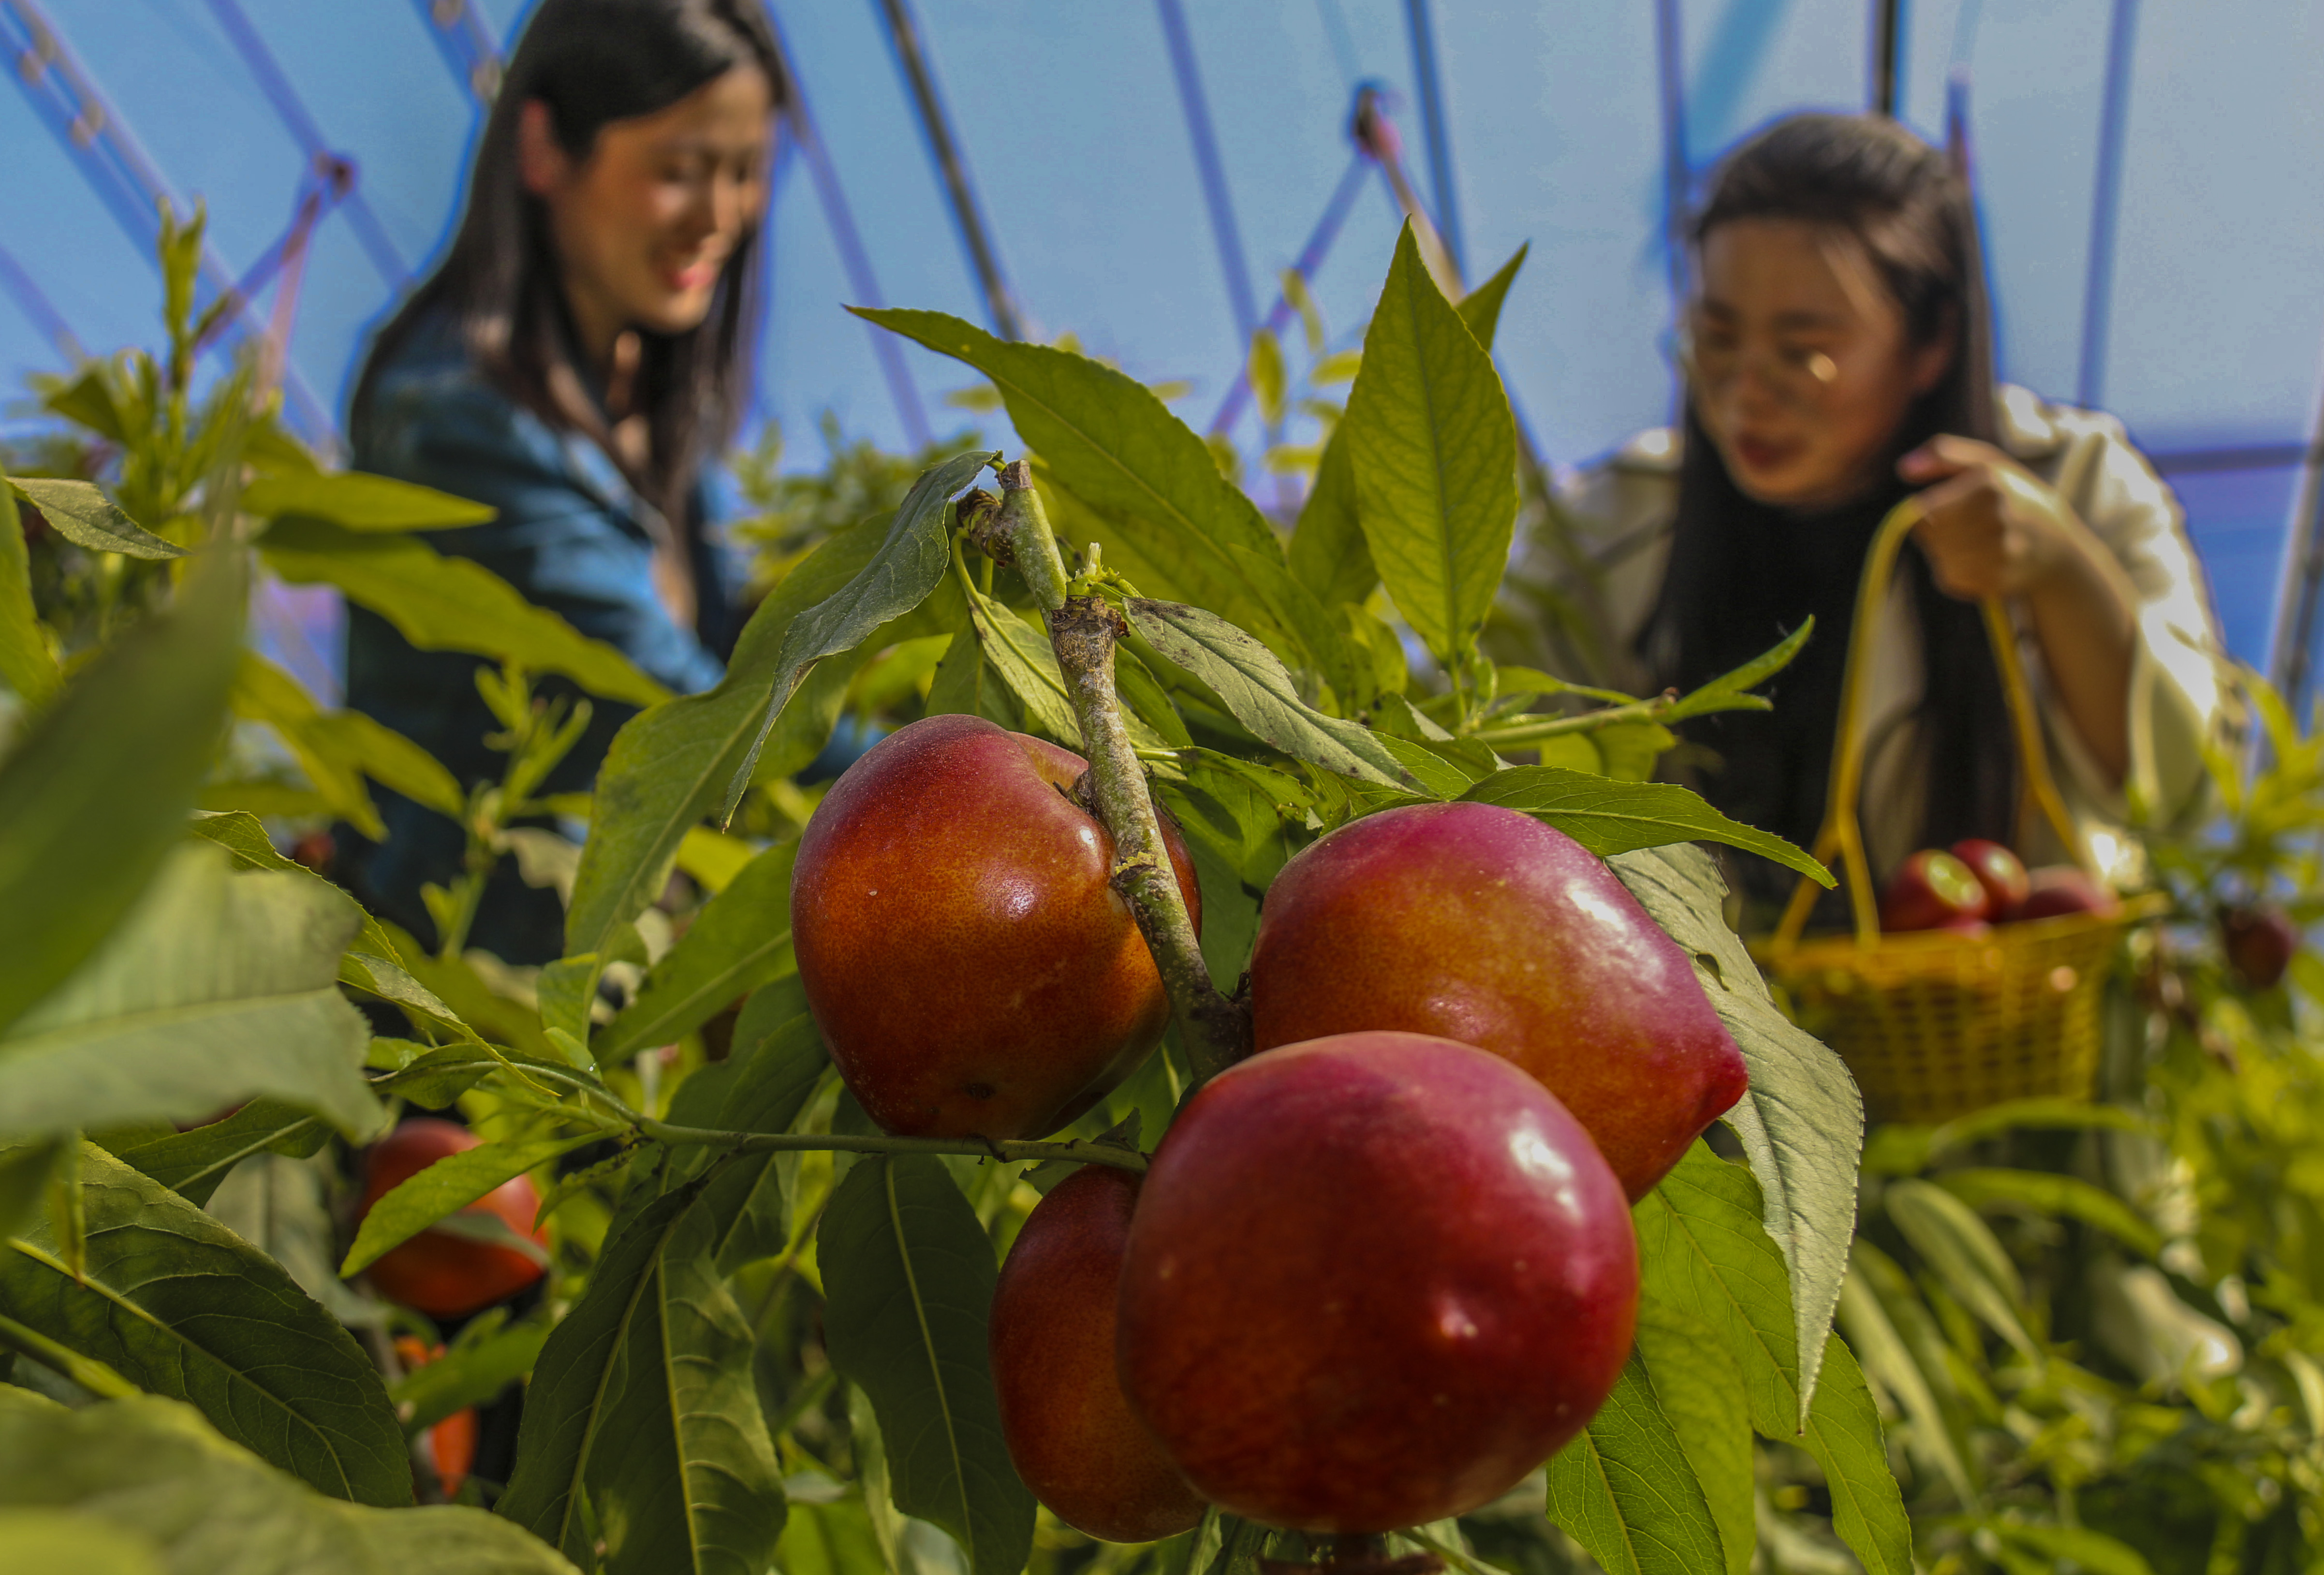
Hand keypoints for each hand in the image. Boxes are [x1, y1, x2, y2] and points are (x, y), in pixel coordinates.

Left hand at [1897, 434, 2080, 600]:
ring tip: (1976, 542)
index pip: (1921, 511)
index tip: (1948, 507)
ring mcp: (1997, 555)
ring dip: (1946, 552)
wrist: (2058, 548)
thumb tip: (1904, 468)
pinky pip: (1951, 578)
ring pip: (1938, 558)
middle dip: (1938, 532)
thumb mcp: (1986, 463)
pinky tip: (1982, 560)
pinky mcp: (1994, 582)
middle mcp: (1995, 521)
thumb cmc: (2013, 497)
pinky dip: (1957, 571)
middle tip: (1965, 526)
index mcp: (1988, 487)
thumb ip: (1943, 454)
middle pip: (1930, 536)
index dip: (1927, 510)